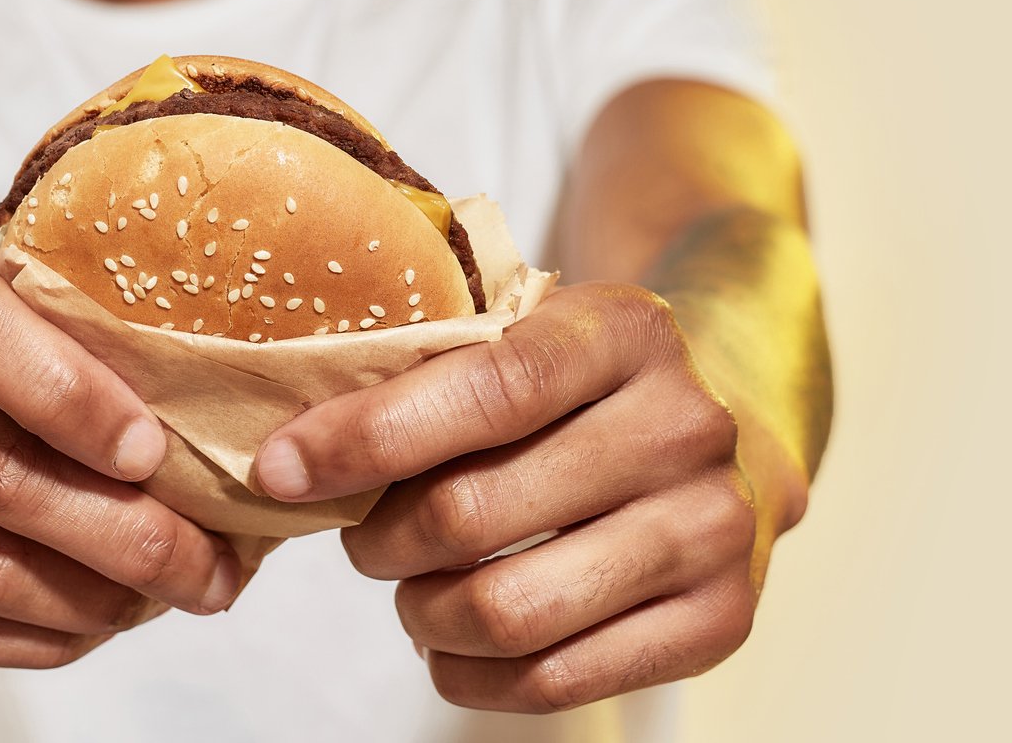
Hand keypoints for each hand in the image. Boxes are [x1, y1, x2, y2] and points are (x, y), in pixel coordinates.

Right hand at [0, 216, 243, 666]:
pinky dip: (33, 638)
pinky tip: (98, 627)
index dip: (60, 390)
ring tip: (174, 599)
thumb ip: (85, 303)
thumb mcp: (13, 269)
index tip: (147, 451)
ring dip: (92, 599)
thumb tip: (225, 393)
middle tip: (213, 568)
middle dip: (123, 532)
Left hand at [253, 282, 783, 712]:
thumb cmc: (582, 382)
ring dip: (423, 614)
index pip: (485, 389)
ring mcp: (713, 528)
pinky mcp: (721, 619)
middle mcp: (684, 427)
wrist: (728, 424)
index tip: (283, 466)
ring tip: (410, 591)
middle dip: (381, 540)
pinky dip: (473, 676)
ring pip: (510, 611)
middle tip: (362, 539)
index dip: (369, 437)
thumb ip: (427, 369)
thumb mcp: (522, 330)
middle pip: (474, 513)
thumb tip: (291, 451)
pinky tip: (450, 645)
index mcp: (625, 331)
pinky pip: (559, 680)